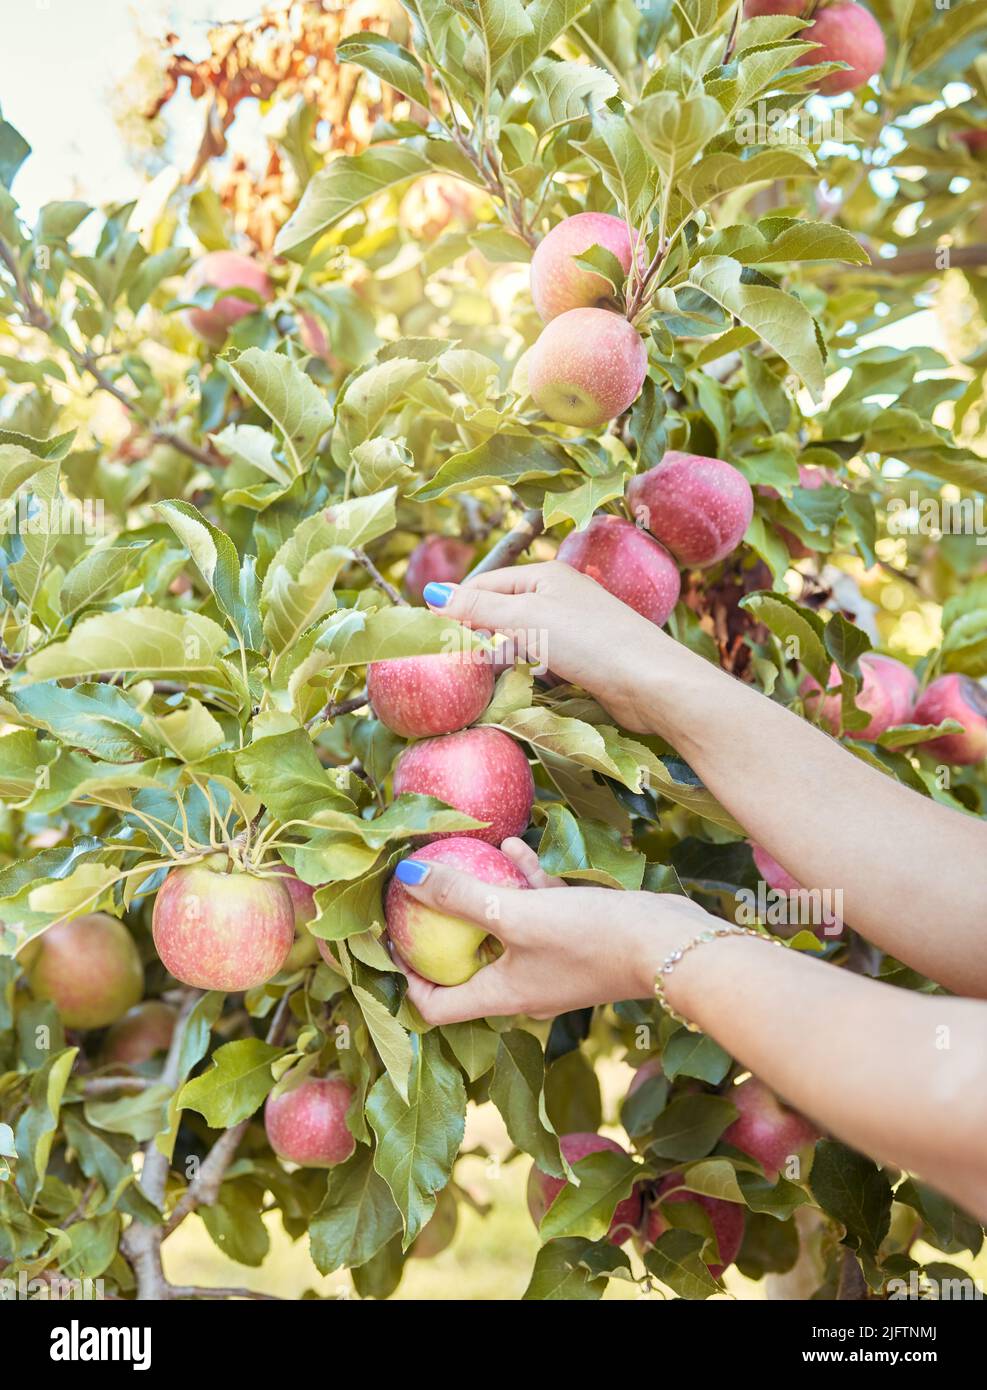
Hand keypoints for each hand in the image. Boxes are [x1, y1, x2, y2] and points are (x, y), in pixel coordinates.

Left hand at [395, 837, 711, 1024]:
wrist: (671, 945)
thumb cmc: (592, 939)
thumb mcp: (518, 913)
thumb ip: (462, 895)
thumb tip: (407, 877)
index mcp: (500, 995)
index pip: (434, 1006)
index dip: (405, 978)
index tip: (387, 938)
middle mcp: (521, 987)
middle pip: (465, 963)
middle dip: (441, 927)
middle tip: (418, 889)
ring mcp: (550, 964)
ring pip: (502, 929)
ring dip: (483, 895)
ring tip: (465, 856)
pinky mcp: (576, 939)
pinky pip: (537, 911)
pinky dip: (523, 883)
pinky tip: (516, 846)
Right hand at [423, 561, 669, 733]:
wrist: (649, 681)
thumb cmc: (589, 640)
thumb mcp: (526, 617)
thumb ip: (478, 606)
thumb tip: (432, 593)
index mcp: (546, 574)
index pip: (486, 584)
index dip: (458, 606)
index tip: (432, 633)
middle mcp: (560, 596)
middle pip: (503, 612)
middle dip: (480, 635)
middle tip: (455, 660)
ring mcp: (574, 629)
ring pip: (521, 641)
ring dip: (503, 658)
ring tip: (484, 676)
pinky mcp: (584, 660)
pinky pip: (542, 663)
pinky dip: (527, 674)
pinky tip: (520, 687)